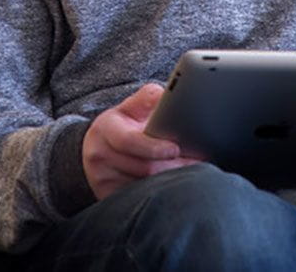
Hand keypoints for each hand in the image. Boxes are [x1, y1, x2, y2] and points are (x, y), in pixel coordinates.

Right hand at [81, 83, 204, 199]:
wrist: (97, 147)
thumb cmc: (122, 124)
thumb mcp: (129, 106)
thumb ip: (146, 98)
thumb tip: (165, 95)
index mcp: (105, 129)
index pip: (129, 141)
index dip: (154, 147)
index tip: (176, 148)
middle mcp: (99, 156)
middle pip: (142, 168)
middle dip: (173, 166)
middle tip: (198, 163)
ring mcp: (101, 180)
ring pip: (142, 187)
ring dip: (170, 182)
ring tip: (193, 174)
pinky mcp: (107, 197)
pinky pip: (138, 200)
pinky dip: (159, 194)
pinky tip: (175, 187)